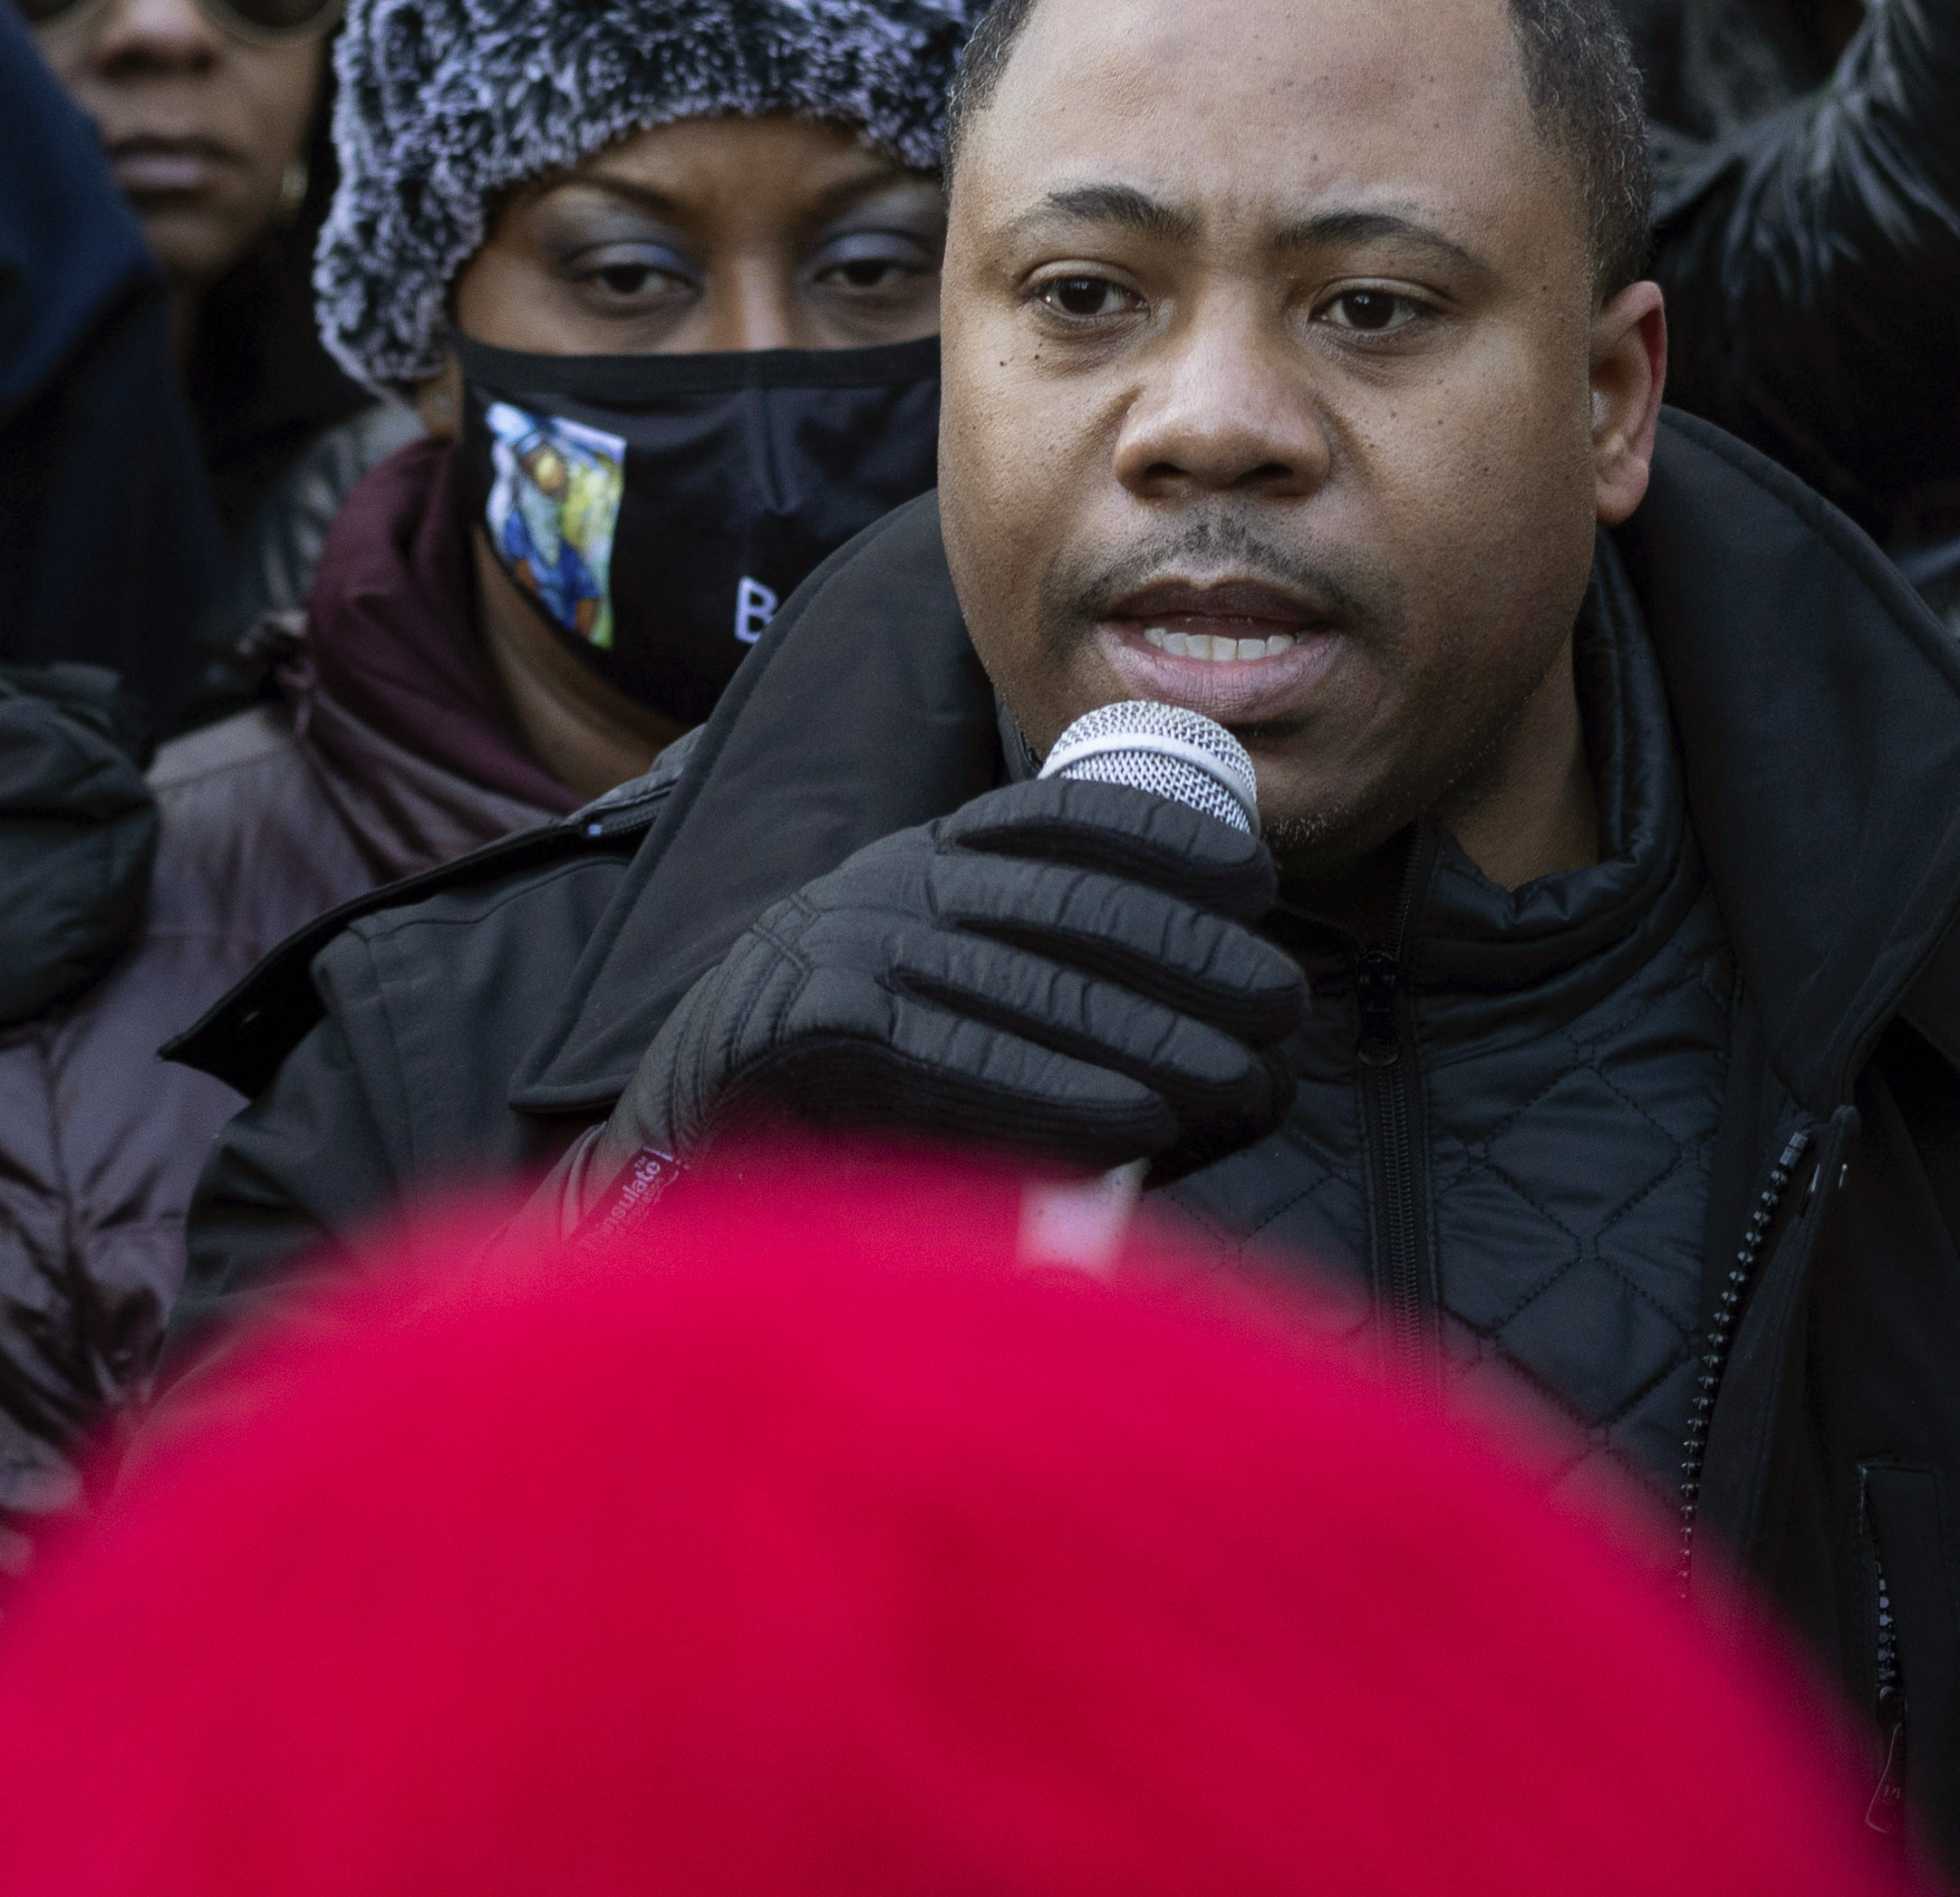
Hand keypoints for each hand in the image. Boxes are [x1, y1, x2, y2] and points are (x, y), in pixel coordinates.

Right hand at [608, 775, 1307, 1180]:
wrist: (678, 1142)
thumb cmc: (842, 1084)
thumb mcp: (935, 985)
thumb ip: (1035, 980)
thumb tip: (1212, 1029)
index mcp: (925, 861)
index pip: (1065, 817)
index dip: (1171, 839)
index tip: (1254, 881)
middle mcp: (891, 885)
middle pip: (1077, 906)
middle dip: (1197, 956)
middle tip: (1281, 1009)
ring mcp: (851, 948)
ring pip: (1039, 986)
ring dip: (1163, 1038)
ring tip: (1244, 1081)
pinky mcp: (819, 1029)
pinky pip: (966, 1061)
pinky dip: (1065, 1097)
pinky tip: (1144, 1125)